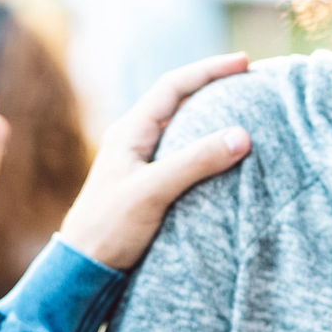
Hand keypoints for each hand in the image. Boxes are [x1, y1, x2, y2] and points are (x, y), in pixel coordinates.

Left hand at [58, 53, 252, 268]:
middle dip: (213, 86)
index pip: (173, 86)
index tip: (244, 62)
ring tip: (243, 111)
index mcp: (129, 132)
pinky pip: (181, 153)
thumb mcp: (153, 191)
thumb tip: (242, 135)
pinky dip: (205, 145)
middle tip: (249, 81)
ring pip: (180, 127)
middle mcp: (134, 140)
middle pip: (178, 100)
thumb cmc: (109, 228)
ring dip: (210, 115)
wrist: (83, 268)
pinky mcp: (147, 185)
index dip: (209, 70)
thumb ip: (196, 162)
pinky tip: (224, 154)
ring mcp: (140, 162)